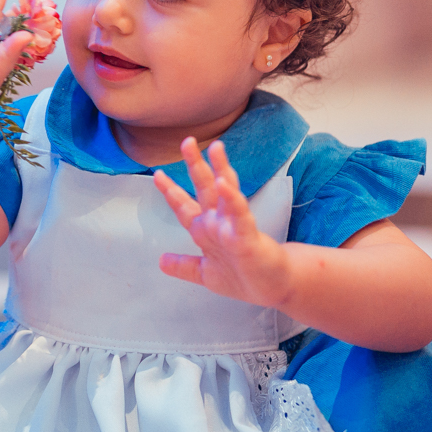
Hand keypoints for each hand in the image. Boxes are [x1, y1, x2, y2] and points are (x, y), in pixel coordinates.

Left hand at [153, 138, 293, 308]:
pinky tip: (225, 183)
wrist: (273, 289)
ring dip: (220, 170)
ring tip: (215, 148)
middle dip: (195, 165)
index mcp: (206, 230)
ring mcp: (233, 227)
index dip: (171, 190)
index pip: (185, 205)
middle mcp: (219, 223)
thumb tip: (161, 261)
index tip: (158, 174)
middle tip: (187, 142)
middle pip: (205, 188)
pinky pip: (239, 215)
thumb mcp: (206, 273)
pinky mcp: (247, 237)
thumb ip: (184, 266)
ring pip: (225, 194)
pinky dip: (232, 199)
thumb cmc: (244, 278)